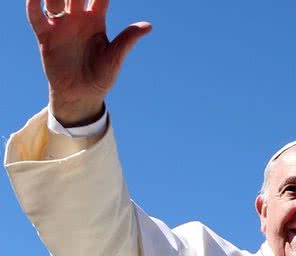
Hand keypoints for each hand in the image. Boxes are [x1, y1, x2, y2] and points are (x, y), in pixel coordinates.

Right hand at [27, 0, 151, 125]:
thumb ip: (127, 39)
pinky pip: (36, 18)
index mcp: (96, 21)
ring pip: (54, 1)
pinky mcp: (45, 36)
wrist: (81, 95)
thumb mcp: (115, 57)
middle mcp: (77, 19)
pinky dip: (33, 6)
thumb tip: (149, 26)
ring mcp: (60, 26)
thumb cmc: (102, 76)